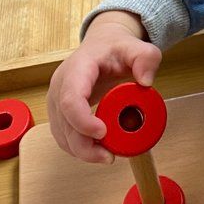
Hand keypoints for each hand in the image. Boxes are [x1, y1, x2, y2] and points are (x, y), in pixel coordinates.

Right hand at [47, 11, 160, 163]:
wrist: (103, 47)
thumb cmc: (117, 49)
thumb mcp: (139, 48)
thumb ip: (147, 59)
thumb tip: (146, 82)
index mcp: (78, 67)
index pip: (71, 98)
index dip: (83, 120)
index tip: (104, 132)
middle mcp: (61, 85)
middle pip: (64, 122)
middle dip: (84, 145)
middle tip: (110, 157)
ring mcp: (56, 100)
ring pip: (62, 134)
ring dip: (82, 151)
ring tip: (108, 156)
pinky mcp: (59, 113)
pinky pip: (64, 137)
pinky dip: (79, 149)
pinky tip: (98, 152)